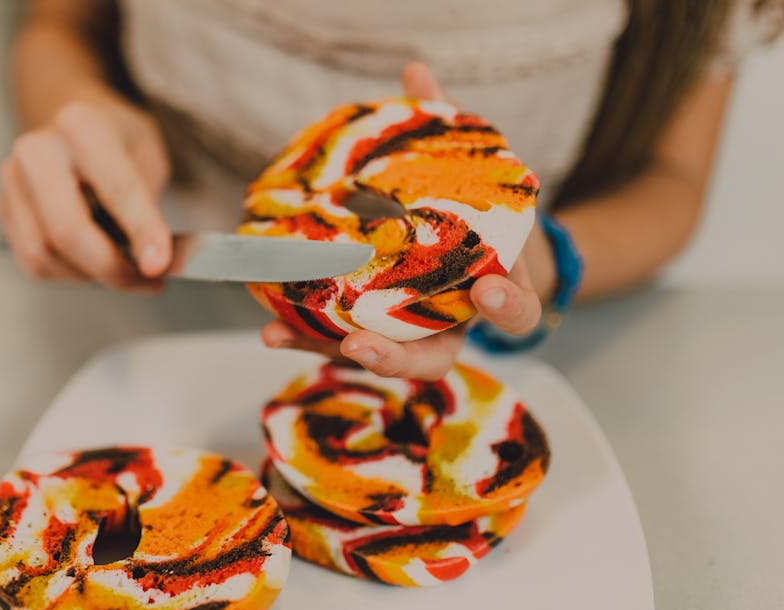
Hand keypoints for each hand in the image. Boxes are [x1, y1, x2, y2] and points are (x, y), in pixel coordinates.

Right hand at [0, 86, 171, 289]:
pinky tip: (93, 265)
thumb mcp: (149, 160)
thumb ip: (150, 209)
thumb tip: (158, 263)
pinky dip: (68, 274)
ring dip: (89, 276)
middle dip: (111, 268)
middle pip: (66, 230)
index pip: (116, 189)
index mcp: (81, 126)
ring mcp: (13, 181)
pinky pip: (32, 261)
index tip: (159, 265)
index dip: (142, 232)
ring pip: (43, 254)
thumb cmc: (117, 144)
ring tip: (123, 272)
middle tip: (146, 280)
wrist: (77, 131)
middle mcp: (37, 150)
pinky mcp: (5, 210)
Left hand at [261, 62, 546, 380]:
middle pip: (434, 359)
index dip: (508, 307)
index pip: (518, 311)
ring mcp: (412, 337)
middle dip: (396, 358)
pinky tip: (271, 328)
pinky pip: (343, 345)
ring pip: (378, 360)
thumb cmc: (473, 213)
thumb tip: (415, 71)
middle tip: (360, 344)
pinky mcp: (375, 337)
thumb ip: (448, 132)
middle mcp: (454, 324)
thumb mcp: (471, 174)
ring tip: (280, 335)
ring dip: (327, 350)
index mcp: (498, 289)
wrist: (468, 249)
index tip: (485, 290)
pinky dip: (308, 337)